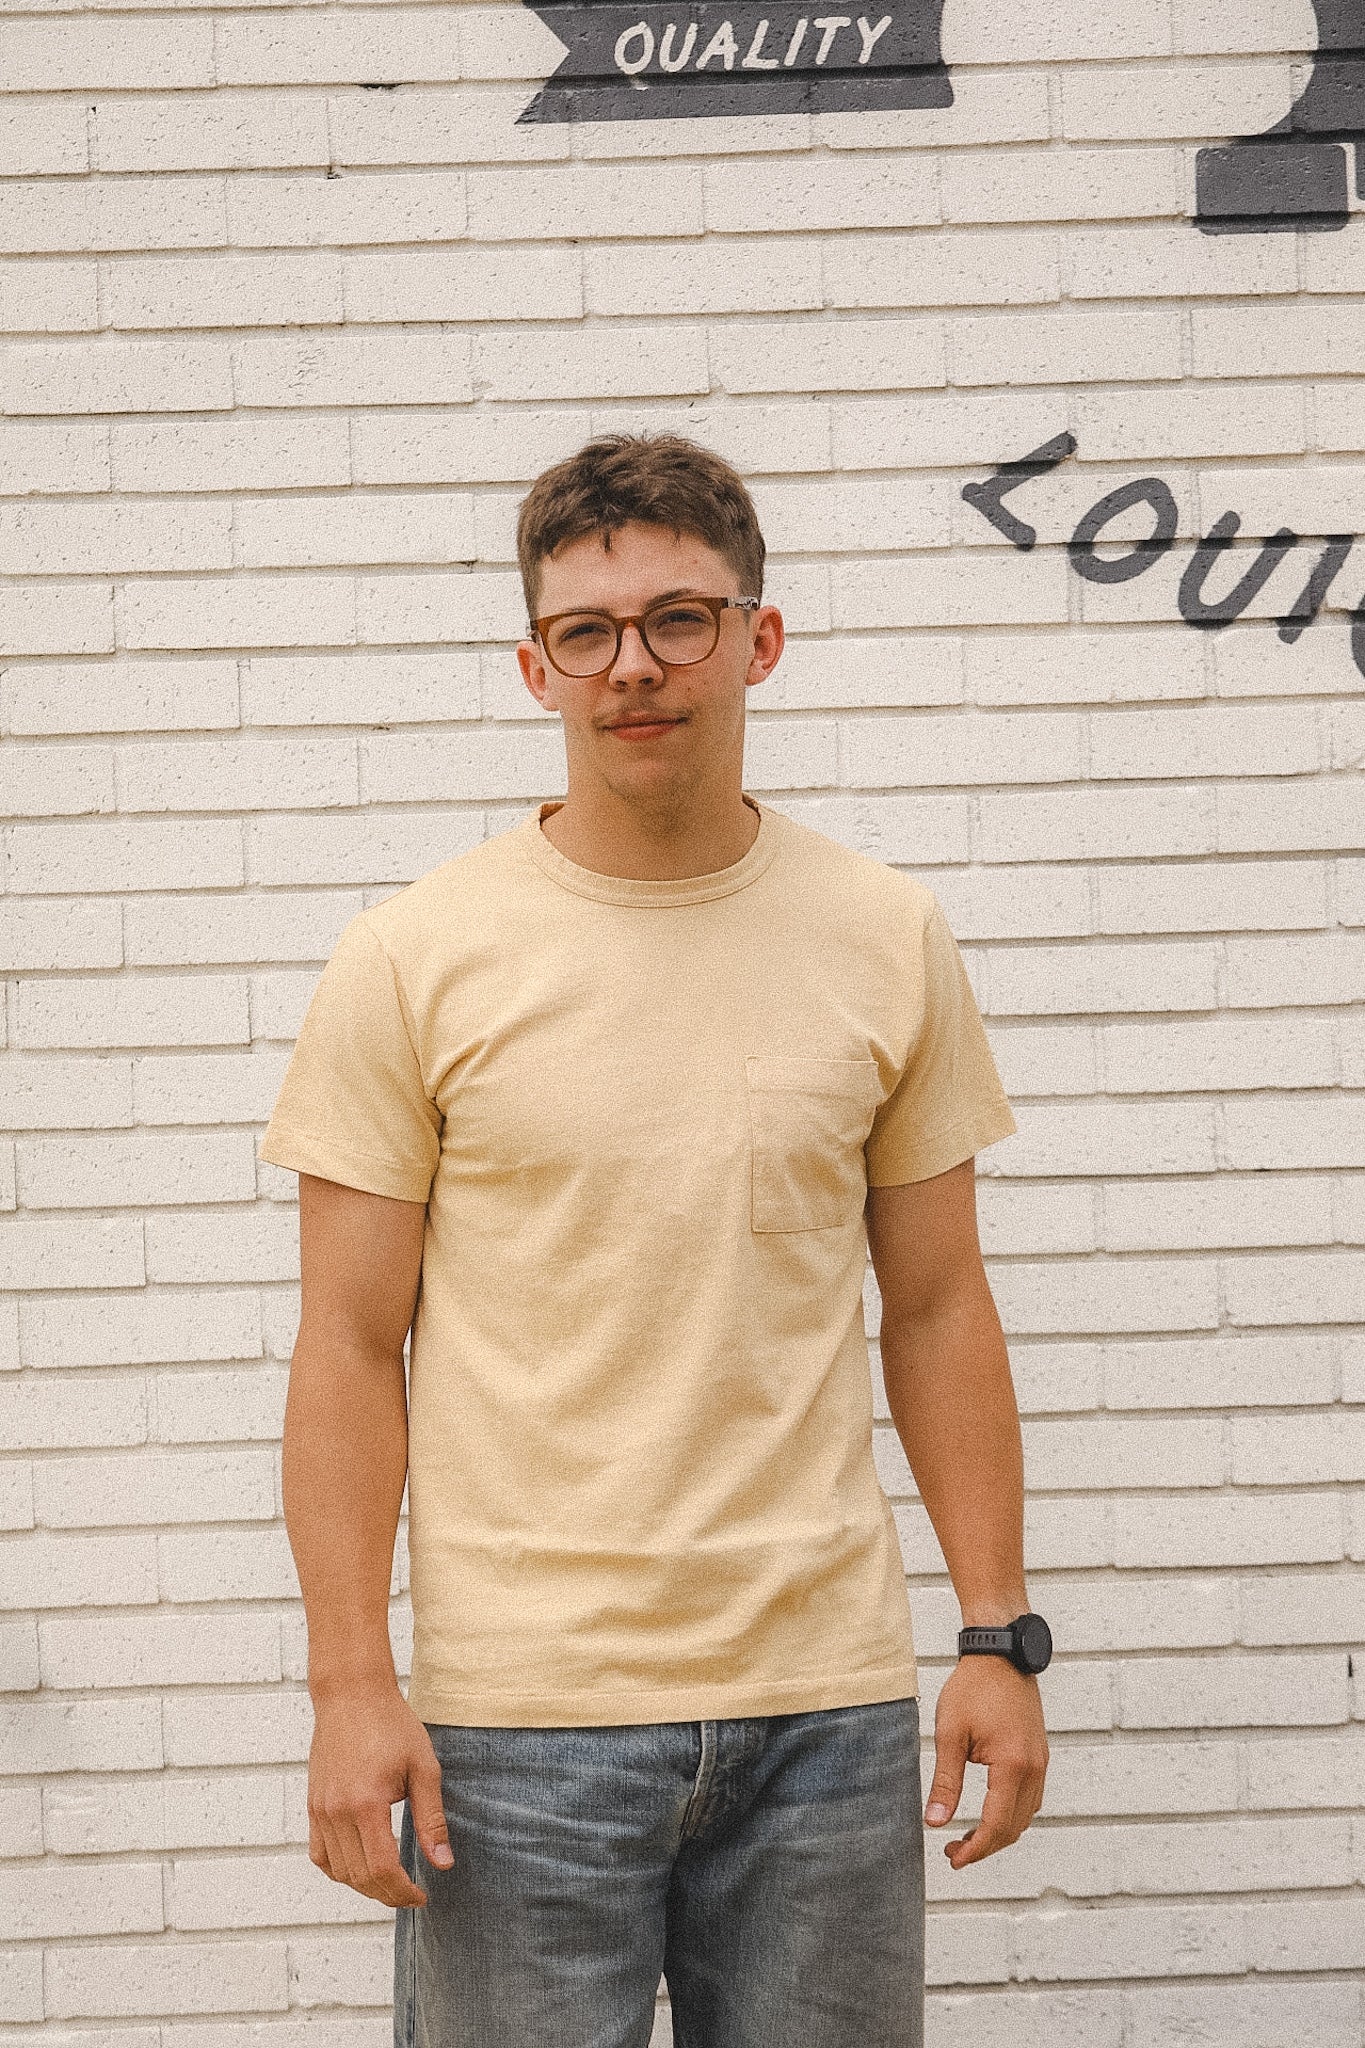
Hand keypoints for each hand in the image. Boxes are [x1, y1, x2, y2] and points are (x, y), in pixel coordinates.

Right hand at [307, 1685, 452, 1906]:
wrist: (352, 1694)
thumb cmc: (391, 1725)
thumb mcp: (423, 1768)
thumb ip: (432, 1820)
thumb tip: (443, 1863)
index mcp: (366, 1805)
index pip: (382, 1870)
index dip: (403, 1891)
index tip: (421, 1896)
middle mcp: (337, 1813)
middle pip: (359, 1877)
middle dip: (387, 1894)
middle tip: (411, 1892)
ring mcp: (320, 1810)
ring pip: (338, 1871)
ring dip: (364, 1885)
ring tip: (390, 1881)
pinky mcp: (313, 1805)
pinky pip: (319, 1854)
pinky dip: (338, 1869)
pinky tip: (359, 1865)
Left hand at [924, 1655, 1047, 1868]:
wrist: (1001, 1655)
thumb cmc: (973, 1689)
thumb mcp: (950, 1734)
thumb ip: (945, 1782)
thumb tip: (935, 1822)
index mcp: (1012, 1766)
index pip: (996, 1825)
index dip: (975, 1849)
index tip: (953, 1858)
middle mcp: (1033, 1770)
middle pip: (1014, 1828)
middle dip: (985, 1846)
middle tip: (953, 1851)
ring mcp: (1040, 1763)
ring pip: (1025, 1816)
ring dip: (999, 1833)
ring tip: (968, 1836)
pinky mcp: (1039, 1756)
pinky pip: (1030, 1799)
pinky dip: (1011, 1815)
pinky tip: (989, 1812)